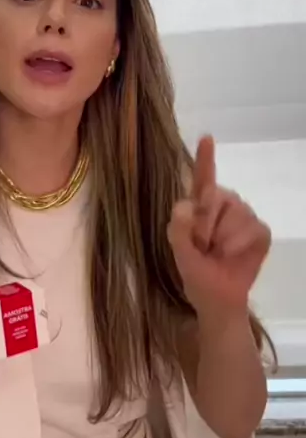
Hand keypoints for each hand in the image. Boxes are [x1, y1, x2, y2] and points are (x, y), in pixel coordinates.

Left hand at [167, 136, 270, 317]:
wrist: (218, 299)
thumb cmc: (196, 274)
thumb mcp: (180, 254)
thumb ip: (178, 230)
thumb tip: (186, 204)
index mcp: (199, 205)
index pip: (203, 177)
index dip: (206, 157)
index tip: (207, 137)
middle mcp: (223, 203)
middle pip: (217, 196)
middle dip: (206, 225)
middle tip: (202, 246)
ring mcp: (244, 215)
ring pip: (236, 213)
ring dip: (222, 239)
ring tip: (216, 253)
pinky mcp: (260, 230)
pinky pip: (252, 229)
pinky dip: (239, 246)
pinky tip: (232, 256)